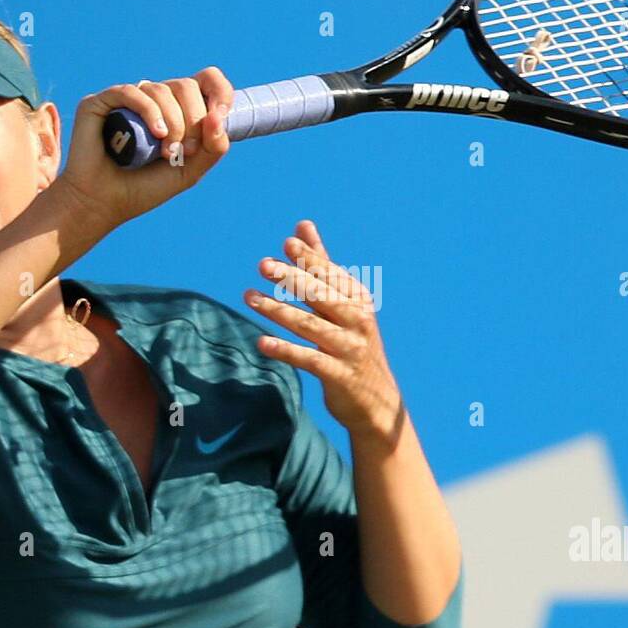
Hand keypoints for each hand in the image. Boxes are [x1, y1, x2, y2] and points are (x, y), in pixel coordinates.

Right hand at [61, 67, 233, 227]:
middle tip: (184, 151)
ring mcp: (127, 99)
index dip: (220, 92)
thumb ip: (214, 146)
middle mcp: (152, 99)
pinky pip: (132, 92)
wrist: (104, 203)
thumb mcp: (191, 170)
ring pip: (162, 90)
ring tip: (166, 153)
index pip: (206, 80)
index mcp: (176, 109)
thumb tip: (218, 115)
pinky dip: (150, 112)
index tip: (220, 116)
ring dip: (174, 124)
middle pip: (186, 86)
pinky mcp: (101, 102)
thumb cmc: (145, 188)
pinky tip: (157, 134)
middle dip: (193, 121)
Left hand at [244, 220, 403, 441]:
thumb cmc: (352, 343)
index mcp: (358, 300)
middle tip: (263, 265)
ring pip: (310, 326)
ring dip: (279, 311)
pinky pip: (309, 360)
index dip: (310, 258)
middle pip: (320, 296)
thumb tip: (302, 225)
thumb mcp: (342, 302)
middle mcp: (357, 320)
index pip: (331, 274)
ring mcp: (349, 348)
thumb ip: (321, 264)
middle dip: (292, 279)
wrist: (377, 402)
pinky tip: (262, 342)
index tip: (287, 243)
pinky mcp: (339, 375)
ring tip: (249, 297)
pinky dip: (286, 350)